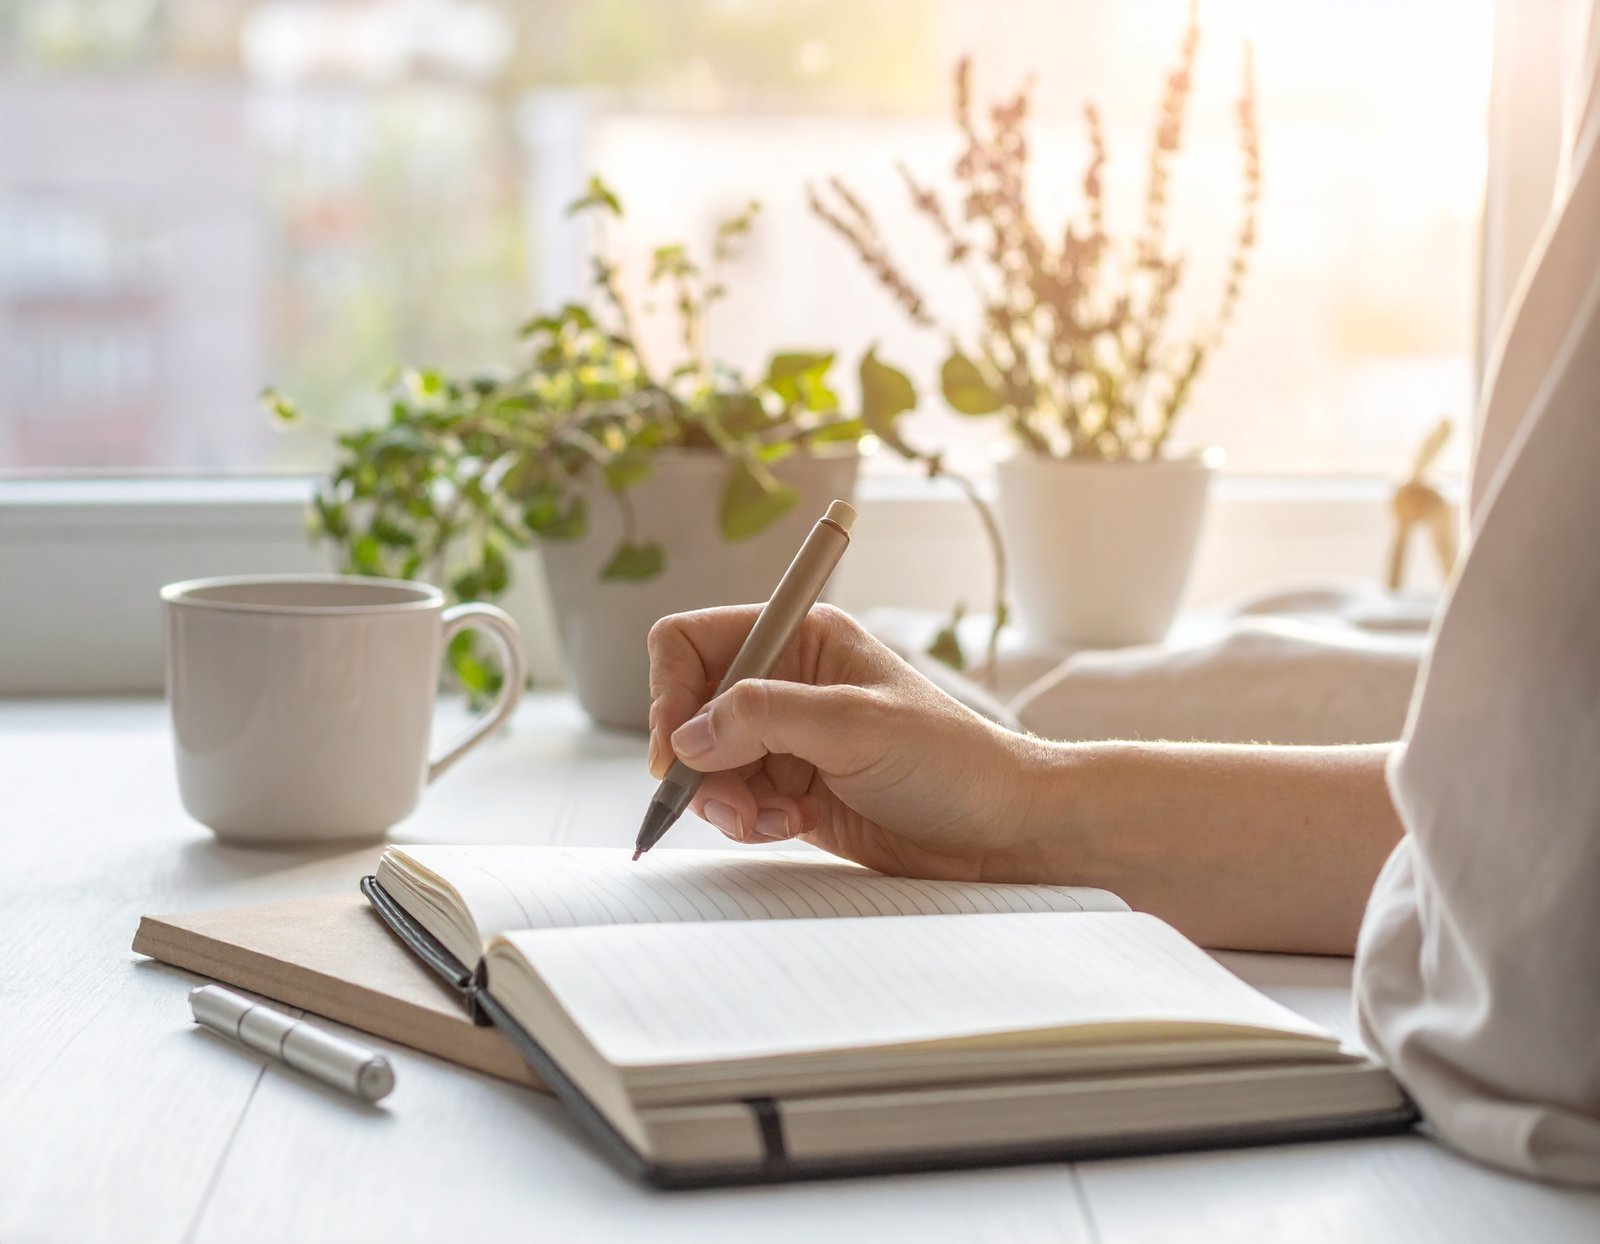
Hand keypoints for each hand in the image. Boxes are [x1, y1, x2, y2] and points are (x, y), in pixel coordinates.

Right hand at [646, 604, 1046, 880]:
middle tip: (728, 801)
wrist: (1002, 830)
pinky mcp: (793, 790)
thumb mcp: (856, 726)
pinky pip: (735, 803)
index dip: (671, 692)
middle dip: (699, 761)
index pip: (693, 642)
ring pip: (706, 765)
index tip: (678, 749)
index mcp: (802, 638)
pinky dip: (748, 821)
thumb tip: (687, 737)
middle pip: (690, 711)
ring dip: (726, 800)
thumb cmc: (952, 761)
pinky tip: (792, 825)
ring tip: (774, 819)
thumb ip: (765, 718)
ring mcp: (789, 740)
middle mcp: (788, 682)